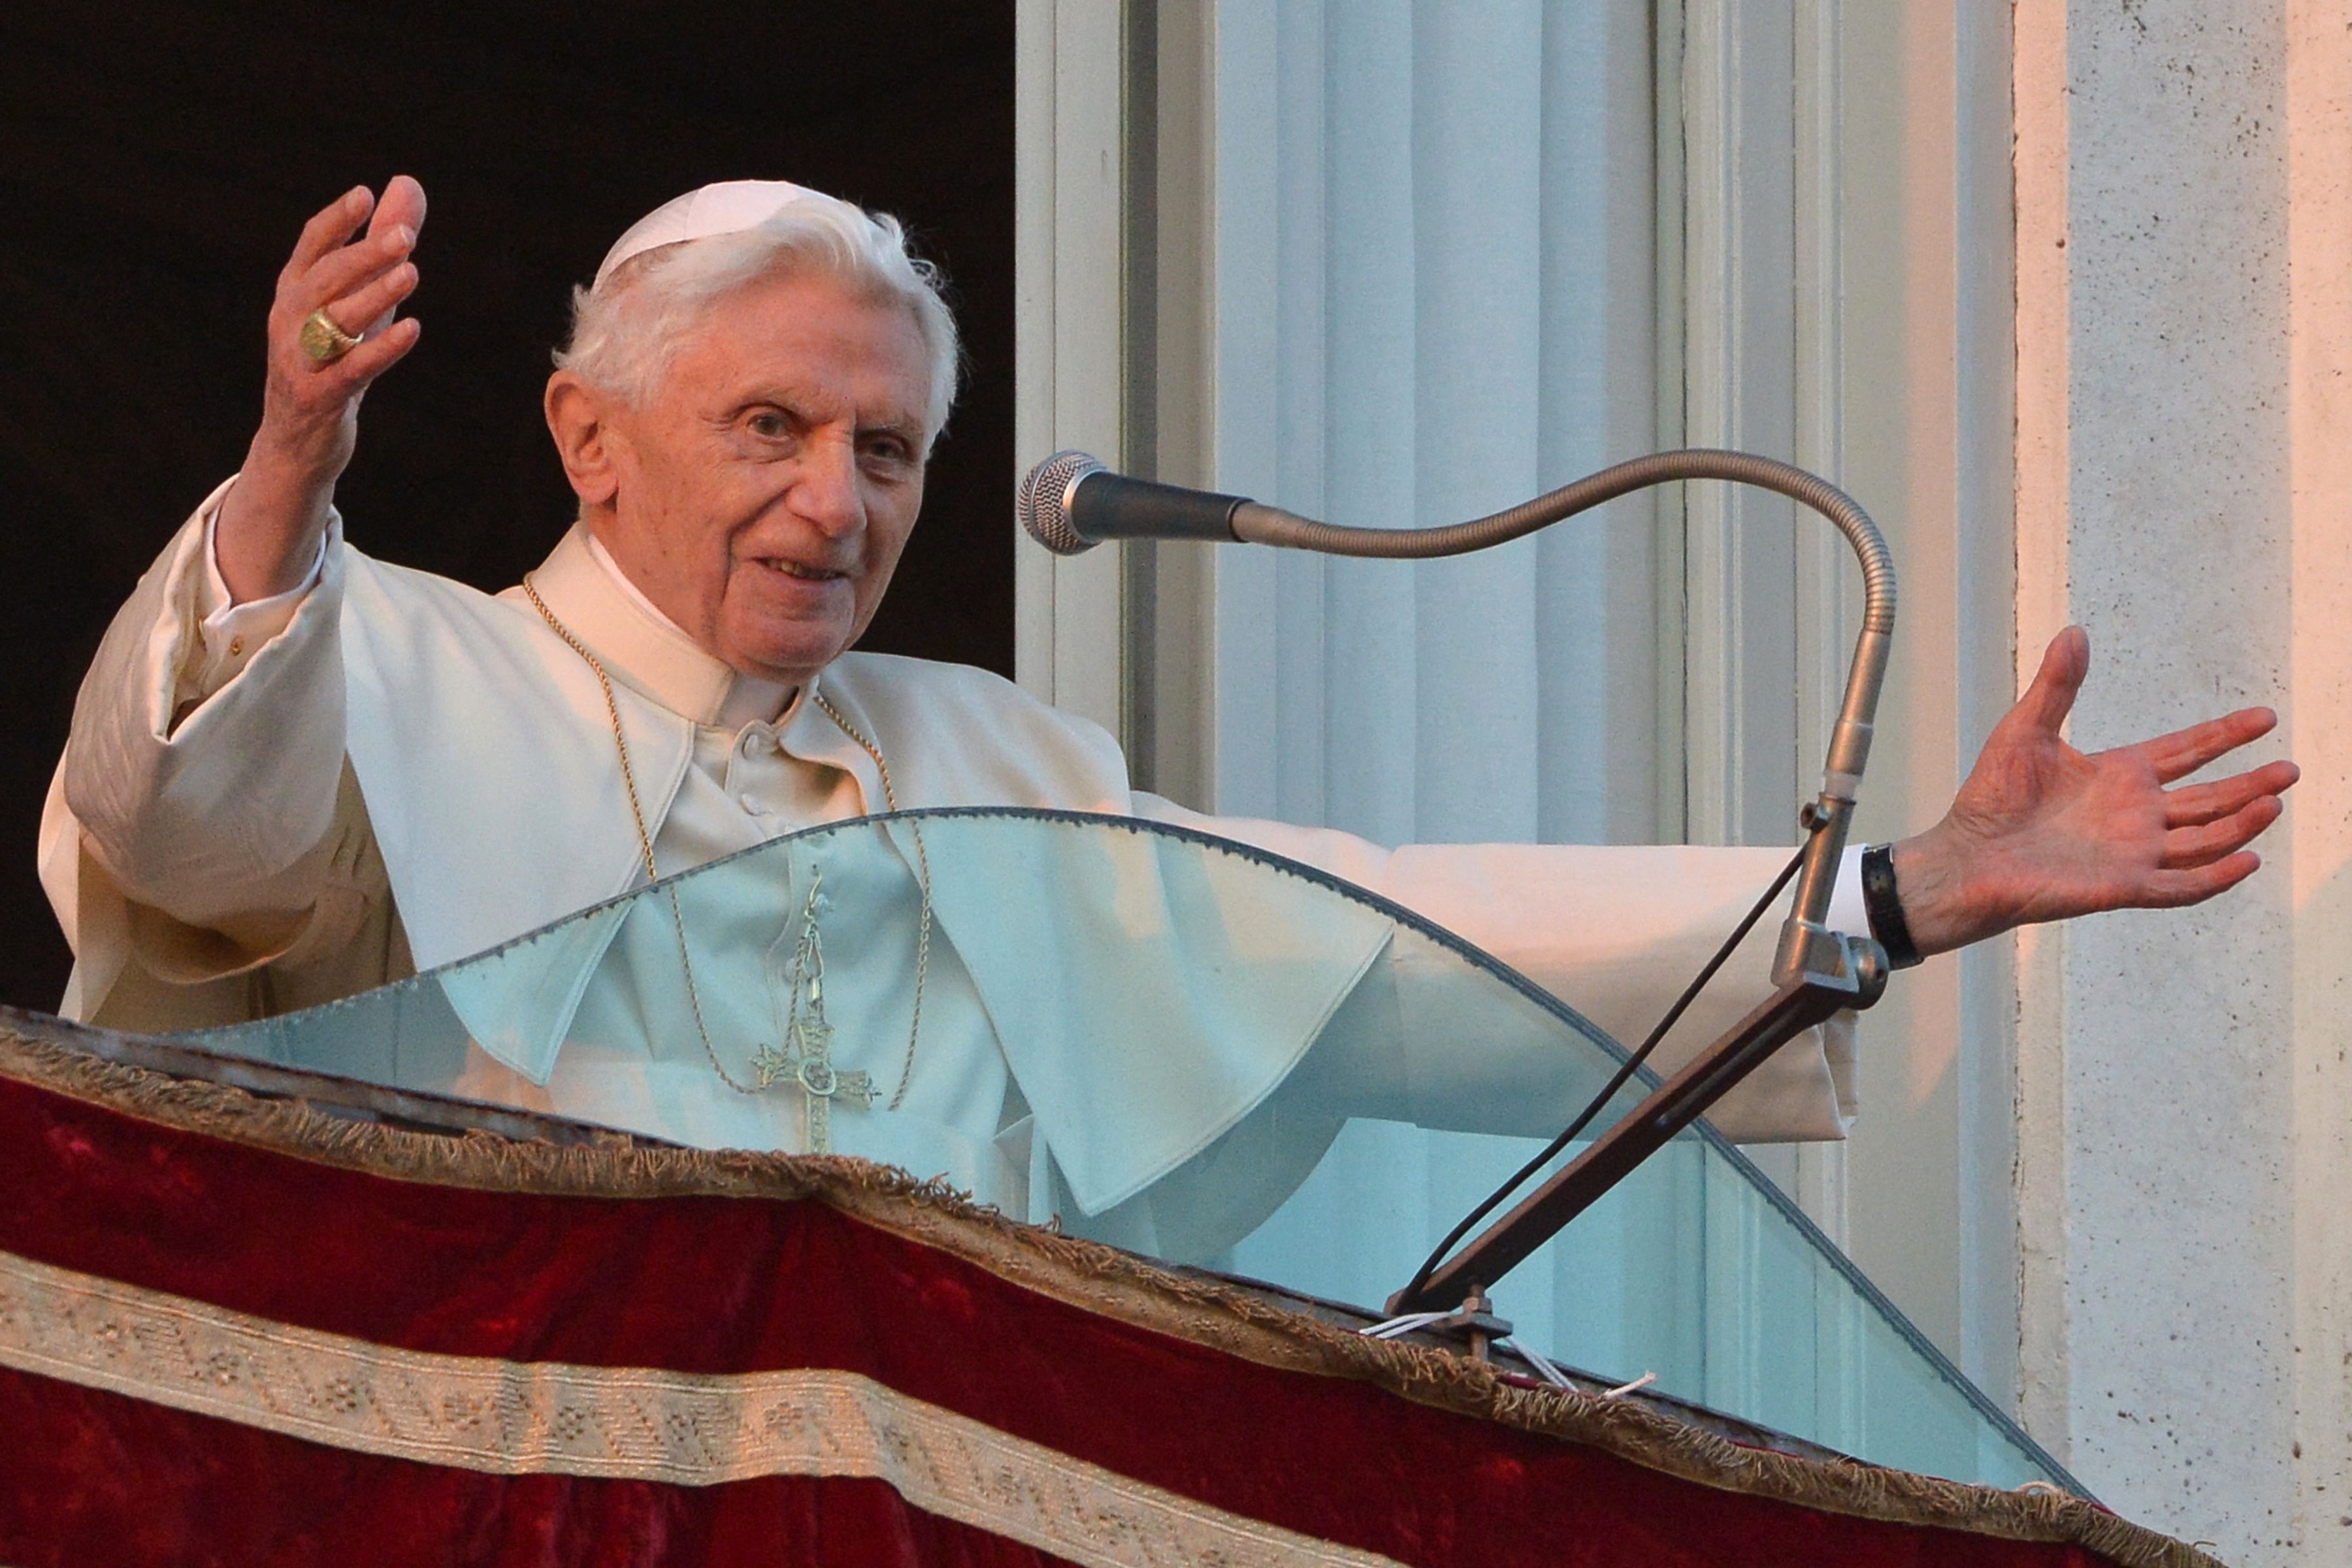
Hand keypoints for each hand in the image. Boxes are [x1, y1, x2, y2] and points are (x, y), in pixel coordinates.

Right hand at [215, 177, 427, 600]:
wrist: (297, 441)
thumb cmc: (333, 357)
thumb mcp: (359, 298)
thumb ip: (382, 244)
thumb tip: (407, 185)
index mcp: (295, 291)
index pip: (312, 247)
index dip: (336, 222)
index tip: (365, 196)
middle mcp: (289, 320)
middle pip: (325, 279)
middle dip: (364, 255)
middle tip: (406, 236)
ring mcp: (300, 360)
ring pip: (334, 322)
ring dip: (373, 296)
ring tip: (411, 273)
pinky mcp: (318, 397)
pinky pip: (351, 370)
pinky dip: (381, 350)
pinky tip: (412, 330)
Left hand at [1890, 626, 2297, 956]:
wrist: (1967, 855)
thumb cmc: (1990, 798)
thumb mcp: (2025, 730)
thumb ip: (2057, 685)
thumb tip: (2074, 632)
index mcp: (2118, 775)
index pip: (2186, 751)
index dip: (2225, 735)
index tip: (2264, 716)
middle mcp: (2134, 814)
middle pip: (2209, 798)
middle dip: (2250, 784)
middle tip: (2290, 769)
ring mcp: (2133, 851)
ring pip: (2205, 839)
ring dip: (2241, 823)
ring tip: (2274, 801)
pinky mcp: (2123, 885)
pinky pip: (2182, 885)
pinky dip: (2216, 875)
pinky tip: (2248, 858)